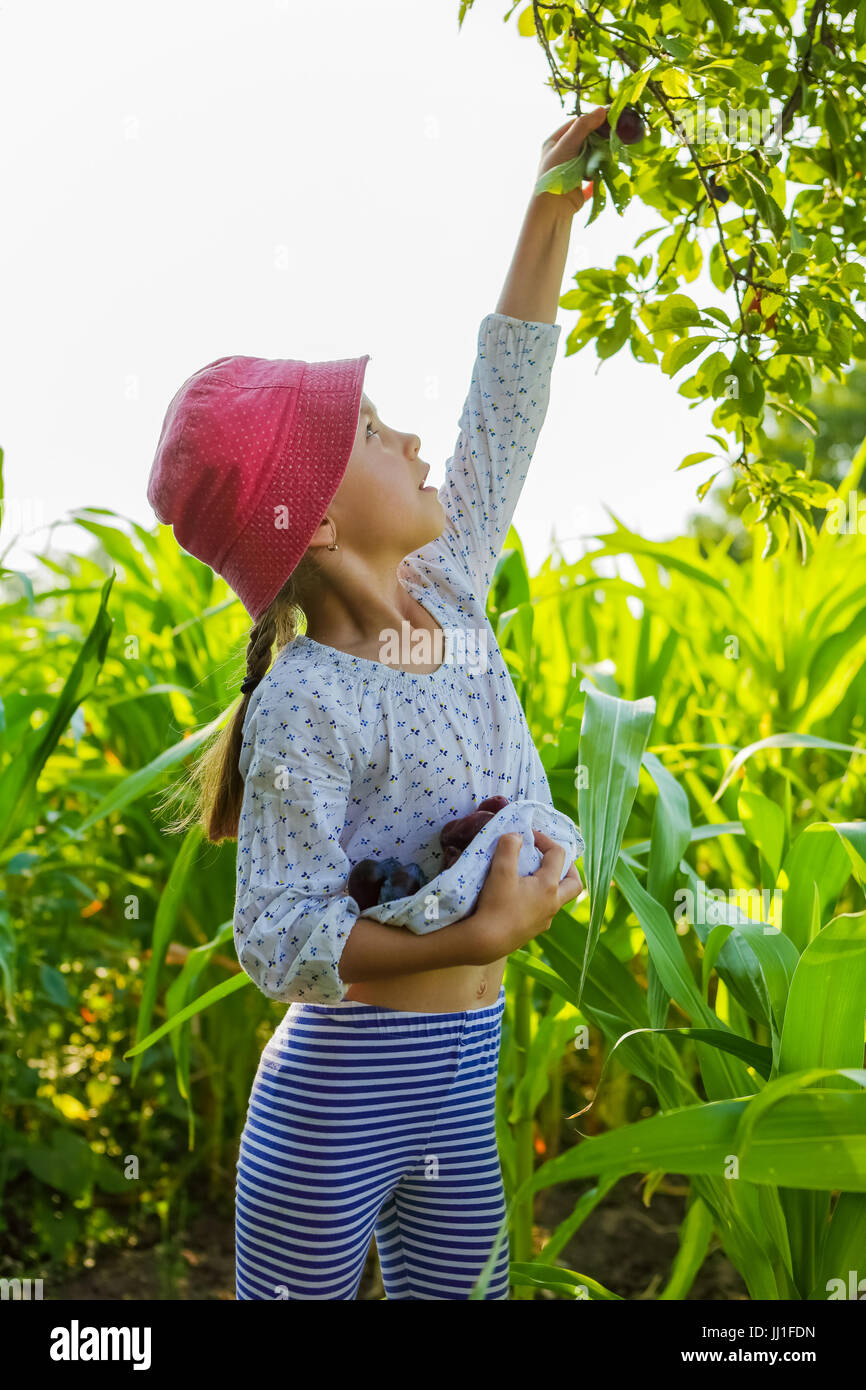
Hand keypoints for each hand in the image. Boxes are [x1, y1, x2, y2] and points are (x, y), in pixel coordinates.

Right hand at [462, 829, 582, 965]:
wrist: (486, 943)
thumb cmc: (495, 905)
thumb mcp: (500, 871)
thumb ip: (508, 847)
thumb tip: (516, 835)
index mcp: (549, 886)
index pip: (559, 855)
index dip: (545, 840)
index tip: (528, 836)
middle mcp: (553, 904)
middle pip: (574, 884)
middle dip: (567, 868)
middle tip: (551, 859)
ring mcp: (545, 920)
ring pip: (559, 899)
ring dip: (552, 885)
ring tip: (533, 877)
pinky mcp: (534, 931)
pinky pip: (544, 911)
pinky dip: (539, 899)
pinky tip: (520, 898)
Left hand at [535, 105, 609, 215]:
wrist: (553, 209)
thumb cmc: (556, 173)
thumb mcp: (567, 144)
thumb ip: (583, 126)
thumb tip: (602, 109)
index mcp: (553, 143)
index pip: (574, 125)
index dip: (590, 120)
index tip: (607, 118)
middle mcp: (560, 156)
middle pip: (583, 141)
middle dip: (597, 139)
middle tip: (612, 135)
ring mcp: (569, 172)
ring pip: (589, 158)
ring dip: (599, 156)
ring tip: (610, 153)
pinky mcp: (577, 187)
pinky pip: (591, 178)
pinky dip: (599, 174)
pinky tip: (607, 170)